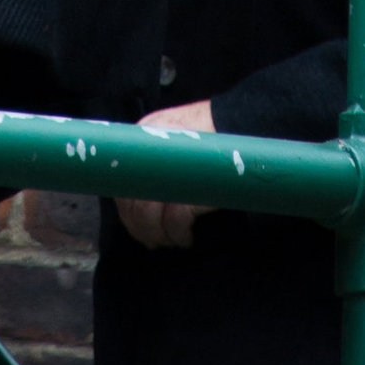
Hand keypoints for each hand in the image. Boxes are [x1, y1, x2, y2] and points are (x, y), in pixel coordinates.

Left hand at [114, 98, 216, 249]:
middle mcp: (151, 148)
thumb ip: (159, 157)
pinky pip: (174, 222)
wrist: (241, 124)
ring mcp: (170, 169)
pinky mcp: (190, 188)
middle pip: (132, 200)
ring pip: (148, 214)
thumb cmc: (210, 137)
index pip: (123, 180)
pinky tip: (186, 237)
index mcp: (145, 133)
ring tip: (172, 240)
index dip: (127, 208)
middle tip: (153, 241)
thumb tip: (141, 198)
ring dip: (158, 235)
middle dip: (140, 228)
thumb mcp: (176, 136)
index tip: (136, 226)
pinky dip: (178, 235)